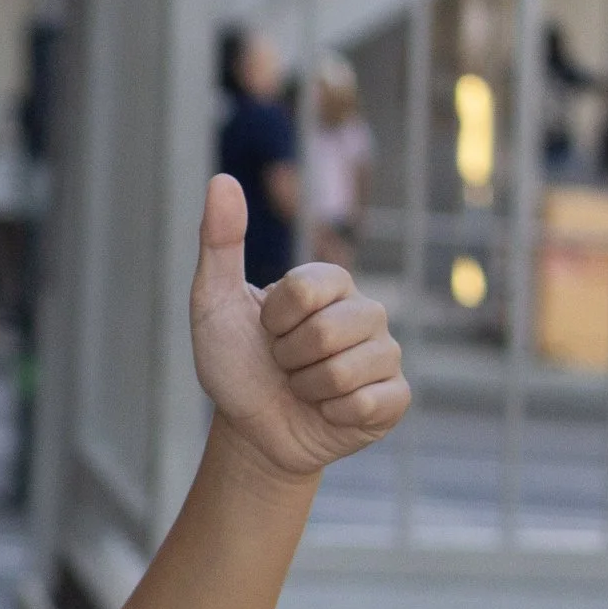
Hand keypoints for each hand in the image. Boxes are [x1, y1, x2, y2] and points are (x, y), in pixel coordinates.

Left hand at [189, 174, 408, 476]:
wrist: (250, 429)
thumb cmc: (234, 363)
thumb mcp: (213, 303)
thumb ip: (220, 242)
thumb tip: (221, 180)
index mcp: (330, 283)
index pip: (307, 289)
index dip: (274, 319)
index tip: (267, 330)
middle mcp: (367, 312)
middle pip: (327, 332)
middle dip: (288, 358)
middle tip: (283, 365)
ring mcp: (385, 355)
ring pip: (346, 371)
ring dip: (306, 388)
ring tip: (302, 388)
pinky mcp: (394, 398)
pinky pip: (368, 402)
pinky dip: (333, 414)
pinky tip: (327, 412)